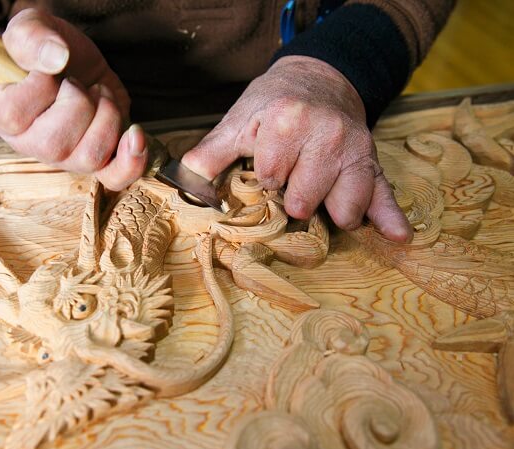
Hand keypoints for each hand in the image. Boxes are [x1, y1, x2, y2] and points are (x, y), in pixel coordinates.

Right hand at [0, 8, 147, 190]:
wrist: (74, 60)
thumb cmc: (46, 49)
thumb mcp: (31, 27)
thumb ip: (31, 36)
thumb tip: (55, 58)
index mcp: (0, 114)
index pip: (15, 114)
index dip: (41, 86)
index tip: (49, 71)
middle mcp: (29, 144)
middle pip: (55, 144)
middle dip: (79, 103)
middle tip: (78, 83)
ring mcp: (64, 158)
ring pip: (89, 156)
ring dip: (106, 117)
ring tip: (100, 95)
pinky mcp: (97, 161)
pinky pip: (114, 177)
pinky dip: (131, 160)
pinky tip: (135, 135)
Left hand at [181, 56, 411, 242]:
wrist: (319, 77)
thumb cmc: (273, 103)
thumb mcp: (238, 121)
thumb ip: (211, 153)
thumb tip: (185, 184)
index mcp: (288, 123)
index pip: (270, 180)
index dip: (265, 180)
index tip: (267, 168)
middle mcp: (327, 136)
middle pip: (306, 202)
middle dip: (294, 198)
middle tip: (293, 178)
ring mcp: (355, 152)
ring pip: (345, 209)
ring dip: (330, 211)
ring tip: (320, 195)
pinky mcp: (373, 163)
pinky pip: (384, 195)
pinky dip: (390, 218)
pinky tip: (399, 236)